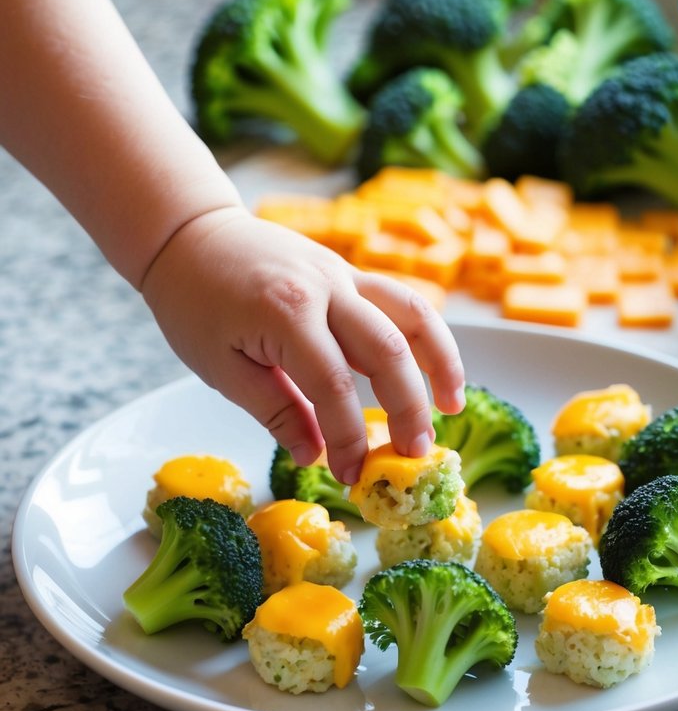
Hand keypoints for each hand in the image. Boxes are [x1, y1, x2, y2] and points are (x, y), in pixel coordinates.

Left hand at [140, 206, 465, 482]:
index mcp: (286, 313)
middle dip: (408, 407)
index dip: (347, 438)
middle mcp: (325, 287)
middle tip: (414, 454)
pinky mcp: (349, 271)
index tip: (349, 476)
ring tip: (453, 405)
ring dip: (440, 360)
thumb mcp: (222, 367)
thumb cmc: (194, 303)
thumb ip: (275, 411)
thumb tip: (315, 456)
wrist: (191, 235)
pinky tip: (432, 367)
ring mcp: (343, 273)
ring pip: (412, 313)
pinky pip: (400, 300)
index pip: (333, 386)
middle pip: (387, 350)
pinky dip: (424, 334)